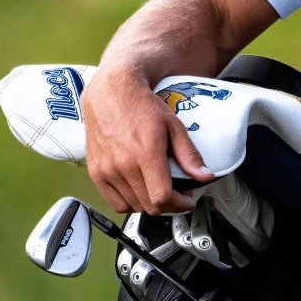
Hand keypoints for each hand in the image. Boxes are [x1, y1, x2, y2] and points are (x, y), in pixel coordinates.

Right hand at [81, 61, 209, 214]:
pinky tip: (140, 190)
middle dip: (169, 205)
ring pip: (133, 206)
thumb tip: (204, 175)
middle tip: (177, 193)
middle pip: (150, 206)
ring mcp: (107, 170)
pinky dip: (130, 203)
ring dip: (150, 204)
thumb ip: (188, 154)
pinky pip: (115, 202)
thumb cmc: (141, 106)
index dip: (179, 204)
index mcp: (145, 153)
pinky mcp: (96, 172)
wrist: (110, 93)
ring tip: (159, 190)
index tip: (187, 200)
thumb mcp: (173, 125)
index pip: (162, 197)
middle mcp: (123, 165)